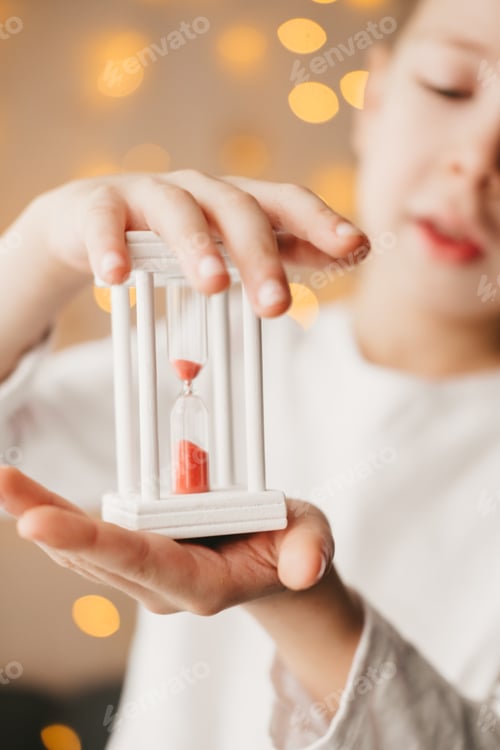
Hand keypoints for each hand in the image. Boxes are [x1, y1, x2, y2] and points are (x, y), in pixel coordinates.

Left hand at [0, 467, 333, 614]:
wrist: (276, 565)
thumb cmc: (291, 545)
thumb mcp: (313, 539)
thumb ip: (309, 550)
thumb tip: (303, 563)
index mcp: (203, 582)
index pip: (143, 561)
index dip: (93, 542)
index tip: (39, 523)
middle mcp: (163, 586)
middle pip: (97, 555)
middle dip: (49, 522)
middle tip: (6, 487)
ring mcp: (146, 574)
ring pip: (83, 549)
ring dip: (40, 513)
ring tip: (4, 481)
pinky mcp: (137, 556)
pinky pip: (88, 540)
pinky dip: (55, 516)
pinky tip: (25, 495)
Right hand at [38, 170, 368, 317]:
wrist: (91, 220)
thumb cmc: (173, 239)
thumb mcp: (227, 248)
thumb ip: (279, 256)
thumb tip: (339, 267)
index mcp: (238, 204)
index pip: (287, 205)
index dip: (322, 223)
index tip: (358, 248)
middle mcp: (202, 192)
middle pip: (239, 211)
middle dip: (262, 256)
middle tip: (277, 305)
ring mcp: (151, 194)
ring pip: (180, 212)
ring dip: (198, 247)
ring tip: (212, 285)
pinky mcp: (100, 204)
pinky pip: (106, 222)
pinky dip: (112, 246)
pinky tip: (116, 277)